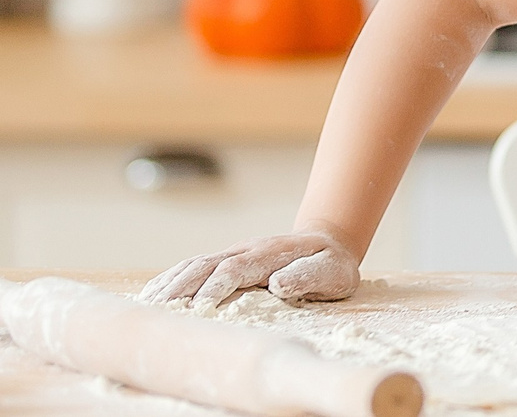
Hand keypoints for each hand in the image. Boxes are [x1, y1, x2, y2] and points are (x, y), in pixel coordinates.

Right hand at [139, 230, 357, 310]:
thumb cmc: (331, 265)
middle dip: (181, 287)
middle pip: (205, 265)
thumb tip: (278, 283)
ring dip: (169, 283)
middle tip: (158, 310)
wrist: (328, 245)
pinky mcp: (225, 261)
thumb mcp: (333, 272)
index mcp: (270, 254)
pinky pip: (193, 267)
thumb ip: (309, 276)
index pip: (235, 269)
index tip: (198, 308)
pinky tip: (151, 296)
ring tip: (144, 305)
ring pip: (194, 265)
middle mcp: (246, 250)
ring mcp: (233, 253)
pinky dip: (170, 280)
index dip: (215, 287)